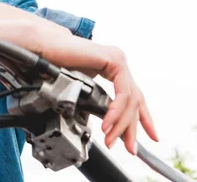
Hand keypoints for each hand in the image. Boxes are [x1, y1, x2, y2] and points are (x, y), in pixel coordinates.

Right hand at [35, 31, 158, 154]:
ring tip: (110, 138)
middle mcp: (118, 62)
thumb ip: (97, 98)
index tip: (151, 136)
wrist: (45, 48)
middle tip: (129, 147)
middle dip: (132, 127)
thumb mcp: (83, 87)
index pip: (135, 96)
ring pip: (130, 99)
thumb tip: (107, 120)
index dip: (144, 118)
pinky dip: (116, 111)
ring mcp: (117, 60)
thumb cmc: (57, 64)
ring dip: (120, 123)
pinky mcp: (113, 60)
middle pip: (135, 100)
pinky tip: (108, 123)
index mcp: (113, 67)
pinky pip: (122, 92)